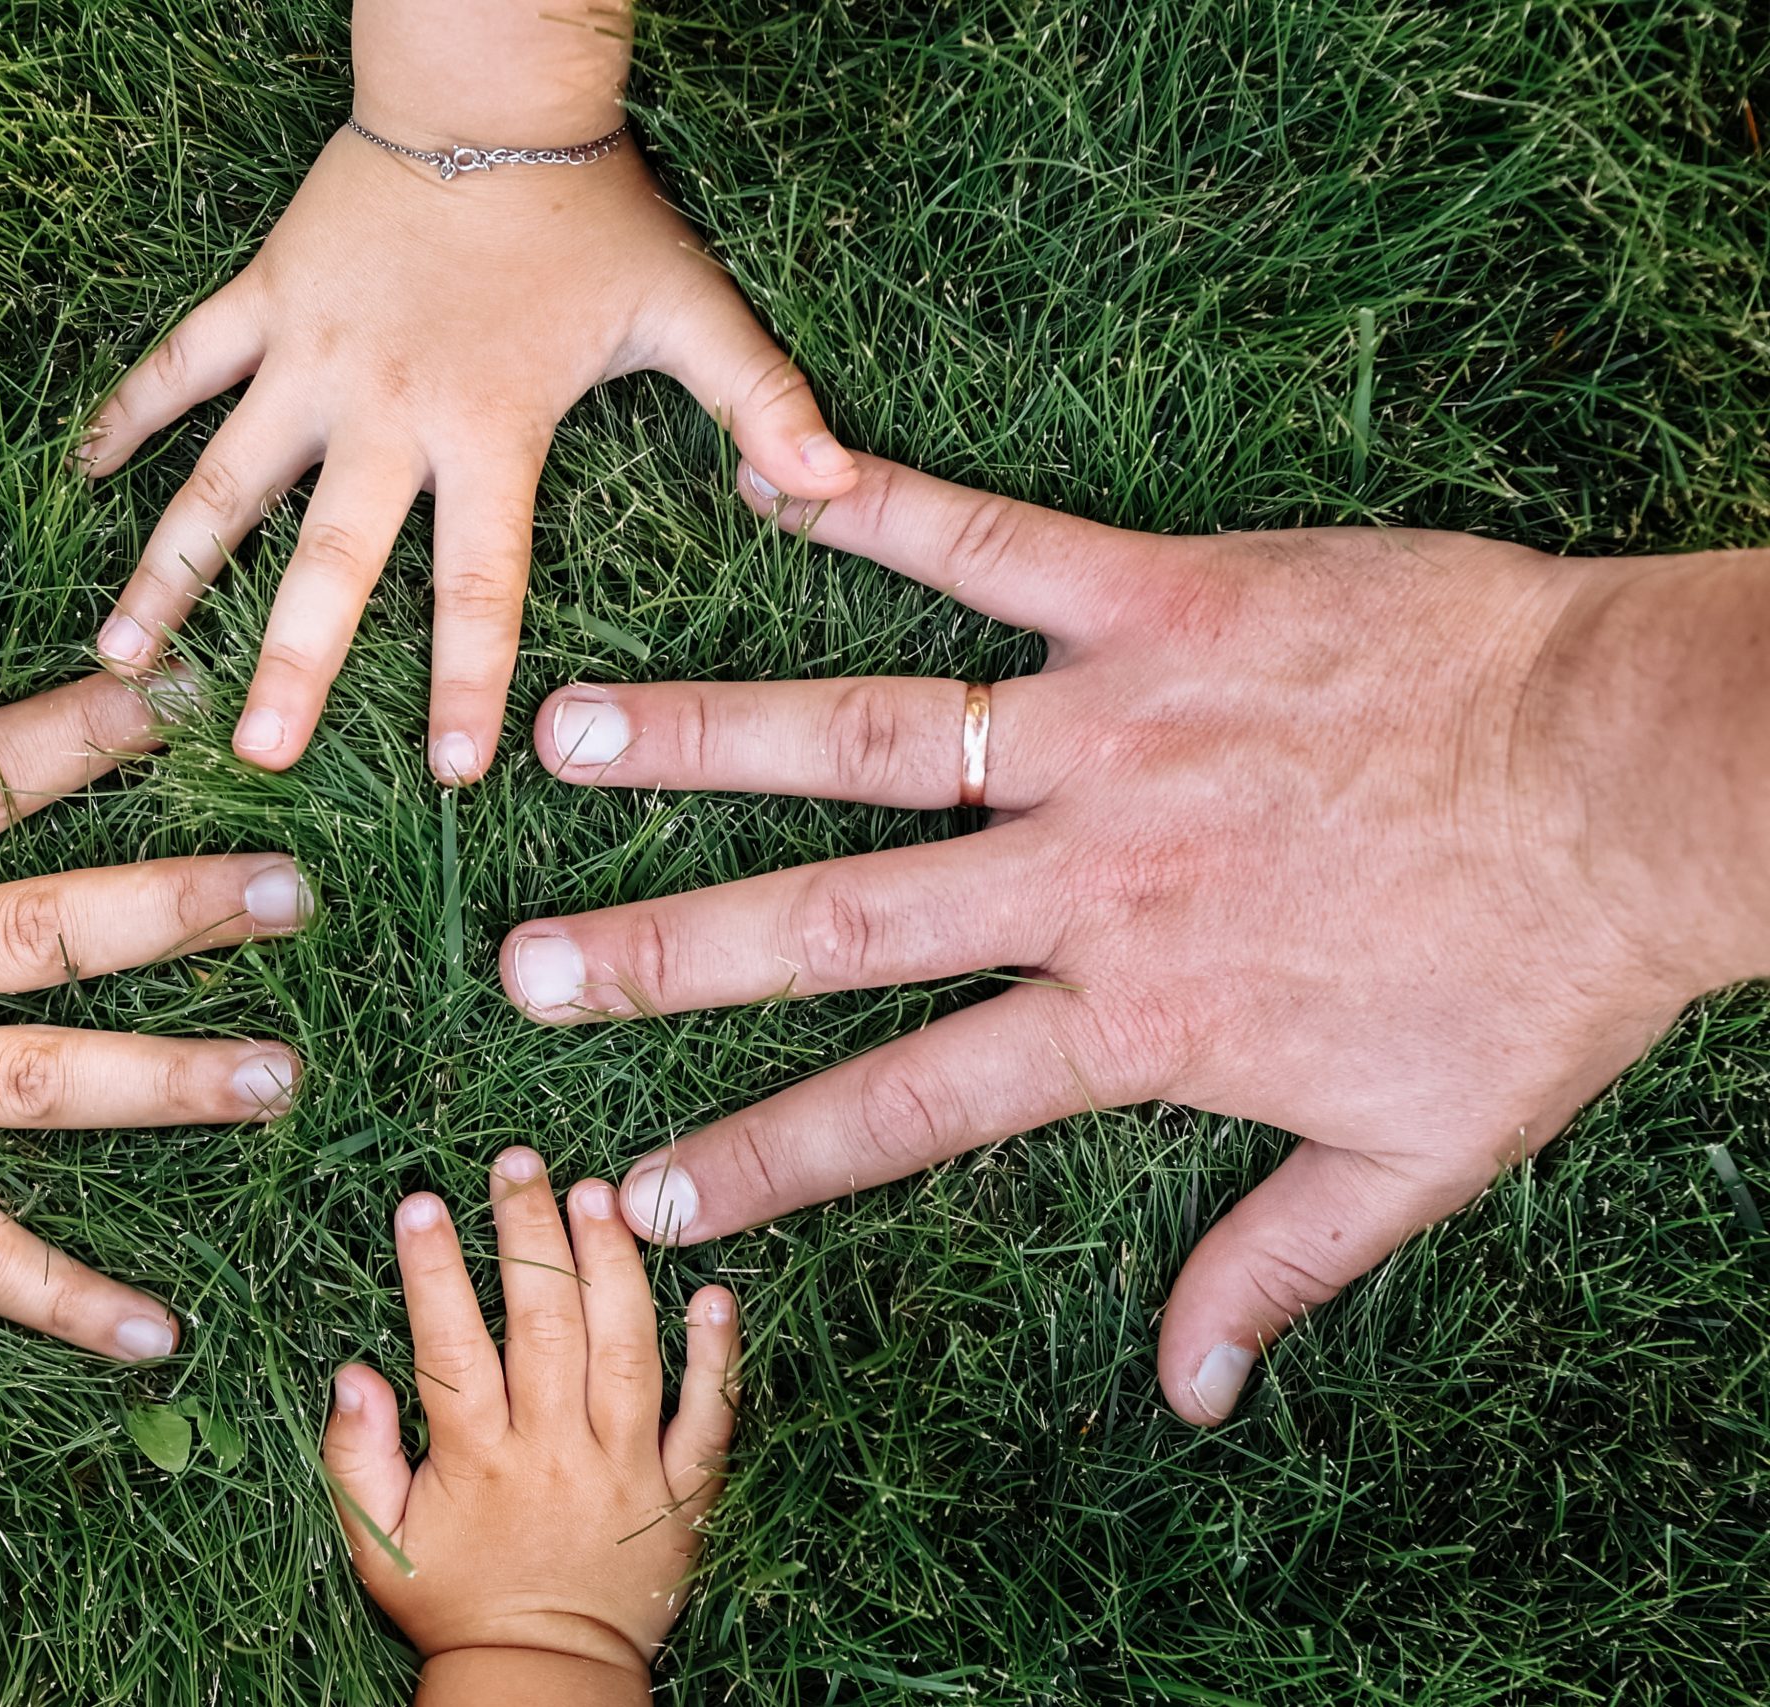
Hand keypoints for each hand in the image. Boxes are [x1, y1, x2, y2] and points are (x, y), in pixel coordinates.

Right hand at [80, 129, 857, 784]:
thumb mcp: (688, 306)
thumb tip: (839, 484)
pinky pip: (181, 364)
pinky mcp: (263, 297)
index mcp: (486, 430)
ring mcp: (309, 356)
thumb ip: (760, 400)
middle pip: (331, 558)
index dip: (471, 681)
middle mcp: (385, 411)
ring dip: (170, 567)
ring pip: (224, 479)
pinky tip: (78, 471)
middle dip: (291, 662)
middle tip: (253, 753)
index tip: (455, 773)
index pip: (479, 583)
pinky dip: (128, 412)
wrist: (489, 90)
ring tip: (119, 653)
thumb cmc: (589, 208)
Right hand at [322, 1149, 738, 1701]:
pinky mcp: (683, 1494)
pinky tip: (717, 1292)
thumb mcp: (376, 1541)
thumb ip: (355, 1456)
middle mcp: (555, 1453)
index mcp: (478, 1460)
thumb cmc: (452, 1599)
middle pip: (546, 1326)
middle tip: (519, 1162)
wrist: (542, 1676)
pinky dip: (719, 1356)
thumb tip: (354, 1370)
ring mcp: (627, 1470)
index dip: (434, 1271)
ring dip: (614, 1266)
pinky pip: (711, 1419)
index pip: (451, 1346)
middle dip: (529, 1234)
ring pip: (626, 1352)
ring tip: (601, 1192)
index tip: (421, 1202)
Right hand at [497, 453, 1769, 1424]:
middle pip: (838, 922)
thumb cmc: (1537, 969)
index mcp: (1132, 1018)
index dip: (767, 1156)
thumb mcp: (1419, 1157)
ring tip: (568, 730)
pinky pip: (998, 545)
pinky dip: (884, 506)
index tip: (643, 1189)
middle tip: (524, 967)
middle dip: (667, 953)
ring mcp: (1111, 731)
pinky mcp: (1164, 602)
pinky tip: (774, 474)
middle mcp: (1085, 879)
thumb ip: (1280, 1269)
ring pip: (874, 735)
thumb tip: (1195, 1394)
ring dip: (711, 737)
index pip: (908, 1103)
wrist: (1642, 782)